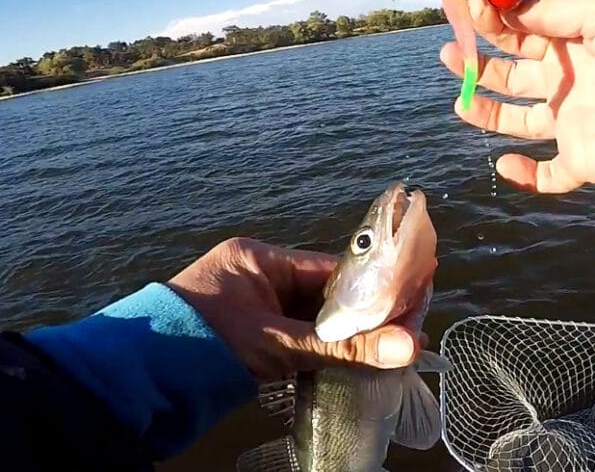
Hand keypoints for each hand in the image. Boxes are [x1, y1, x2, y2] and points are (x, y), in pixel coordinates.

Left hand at [167, 237, 420, 380]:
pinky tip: (351, 363)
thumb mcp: (279, 344)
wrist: (139, 382)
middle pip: (324, 294)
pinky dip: (321, 351)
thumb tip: (409, 345)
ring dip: (343, 337)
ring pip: (312, 319)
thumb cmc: (204, 344)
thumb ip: (344, 348)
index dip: (371, 287)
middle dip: (361, 316)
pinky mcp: (247, 336)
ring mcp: (251, 307)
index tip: (408, 302)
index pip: (329, 269)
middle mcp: (256, 275)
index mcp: (259, 258)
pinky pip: (296, 337)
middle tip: (404, 333)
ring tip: (388, 350)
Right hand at [440, 0, 594, 191]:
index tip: (458, 6)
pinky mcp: (589, 160)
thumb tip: (498, 2)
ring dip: (489, 108)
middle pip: (516, 70)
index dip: (491, 17)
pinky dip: (524, 175)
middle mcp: (577, 76)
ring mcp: (581, 120)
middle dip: (480, 59)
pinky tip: (503, 163)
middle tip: (448, 51)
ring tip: (459, 96)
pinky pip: (550, 176)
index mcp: (583, 33)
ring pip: (522, 119)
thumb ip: (551, 10)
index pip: (525, 24)